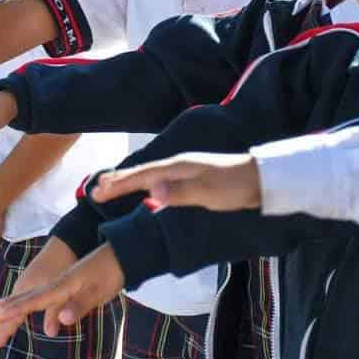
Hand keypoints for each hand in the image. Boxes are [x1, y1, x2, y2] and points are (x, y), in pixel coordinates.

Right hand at [0, 244, 123, 344]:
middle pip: (26, 297)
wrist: (119, 253)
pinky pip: (39, 293)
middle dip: (7, 310)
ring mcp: (58, 281)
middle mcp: (56, 283)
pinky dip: (25, 299)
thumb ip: (78, 306)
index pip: (33, 301)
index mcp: (62, 286)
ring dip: (13, 304)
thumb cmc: (110, 274)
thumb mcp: (98, 293)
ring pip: (30, 294)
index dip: (14, 310)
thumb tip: (59, 322)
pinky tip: (22, 302)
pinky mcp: (64, 282)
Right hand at [91, 153, 261, 210]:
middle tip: (95, 189)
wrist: (263, 179)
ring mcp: (185, 170)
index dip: (118, 185)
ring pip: (149, 175)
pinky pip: (159, 179)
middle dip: (117, 181)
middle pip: (141, 172)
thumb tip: (150, 192)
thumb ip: (179, 192)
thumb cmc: (236, 186)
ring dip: (128, 181)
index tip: (97, 193)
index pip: (141, 176)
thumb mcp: (209, 192)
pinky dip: (144, 183)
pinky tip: (146, 189)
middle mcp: (178, 165)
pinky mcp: (193, 177)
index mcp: (177, 167)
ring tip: (111, 186)